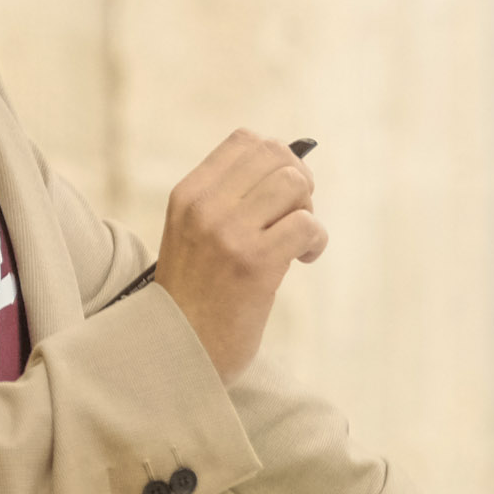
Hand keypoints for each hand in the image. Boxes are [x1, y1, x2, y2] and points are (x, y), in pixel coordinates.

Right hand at [153, 130, 328, 384]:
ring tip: (297, 240)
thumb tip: (292, 167)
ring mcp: (229, 233)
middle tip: (295, 216)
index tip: (279, 192)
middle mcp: (205, 206)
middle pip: (275, 155)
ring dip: (308, 211)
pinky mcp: (255, 263)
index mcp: (188, 194)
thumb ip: (227, 200)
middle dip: (298, 182)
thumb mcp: (193, 235)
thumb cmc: (195, 295)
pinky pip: (307, 225)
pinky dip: (316, 240)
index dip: (275, 159)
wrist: (177, 352)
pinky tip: (303, 259)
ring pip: (294, 183)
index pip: (244, 141)